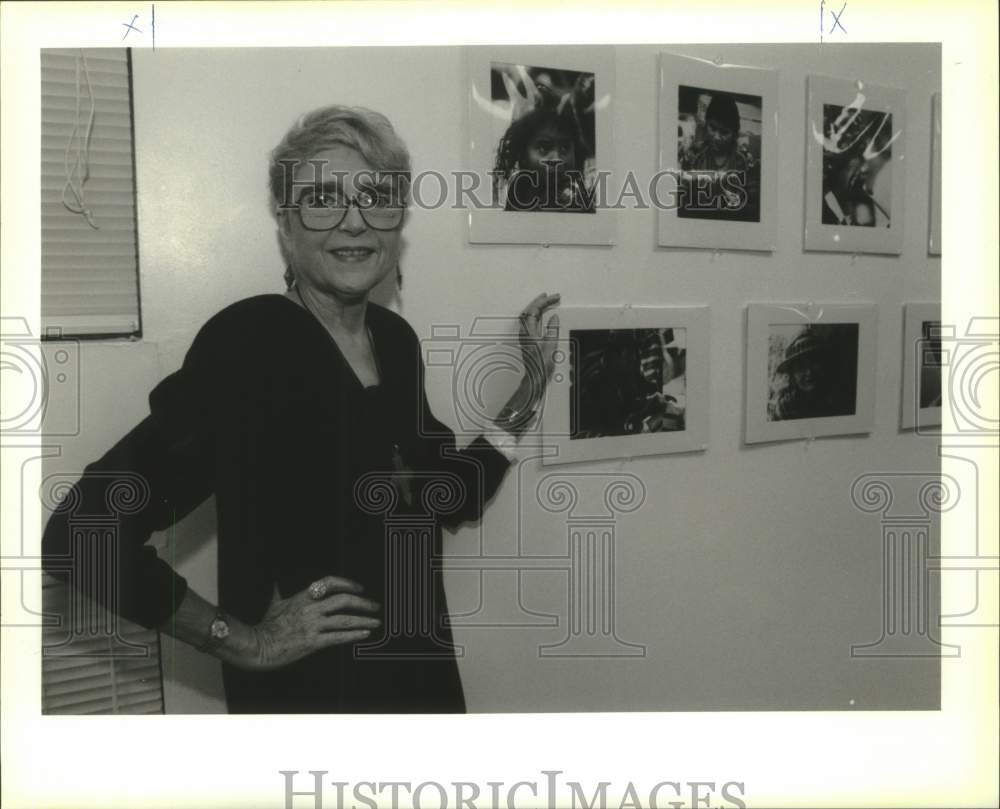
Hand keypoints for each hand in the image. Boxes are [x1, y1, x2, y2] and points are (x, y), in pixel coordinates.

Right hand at [246, 576, 380, 670]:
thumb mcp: (274, 603)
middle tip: (374, 606)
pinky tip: (364, 634)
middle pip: (344, 600)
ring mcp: (313, 626)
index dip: (347, 583)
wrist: (258, 646)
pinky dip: (354, 635)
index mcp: (303, 597)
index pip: (330, 582)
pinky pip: (338, 637)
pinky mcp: (313, 642)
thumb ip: (279, 592)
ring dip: (364, 620)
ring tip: (376, 622)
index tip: (359, 587)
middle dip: (363, 603)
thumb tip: (276, 582)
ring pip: (345, 620)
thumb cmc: (265, 626)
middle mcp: (311, 609)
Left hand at [517, 292, 560, 404]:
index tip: (553, 298)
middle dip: (539, 301)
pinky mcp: (528, 339)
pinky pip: (529, 322)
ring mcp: (525, 336)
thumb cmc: (541, 365)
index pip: (534, 310)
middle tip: (550, 296)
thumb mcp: (550, 346)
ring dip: (536, 307)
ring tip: (545, 301)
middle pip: (529, 311)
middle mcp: (525, 333)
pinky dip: (536, 314)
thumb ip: (552, 330)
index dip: (544, 302)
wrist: (535, 377)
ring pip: (528, 315)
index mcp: (529, 332)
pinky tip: (541, 315)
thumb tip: (553, 318)